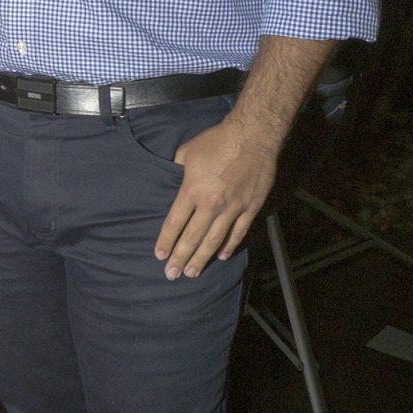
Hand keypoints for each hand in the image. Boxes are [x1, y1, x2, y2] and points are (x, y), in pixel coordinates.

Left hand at [154, 115, 274, 278]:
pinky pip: (238, 233)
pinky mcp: (250, 208)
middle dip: (180, 258)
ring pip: (215, 241)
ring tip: (192, 273)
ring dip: (202, 259)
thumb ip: (177, 172)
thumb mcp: (186, 153)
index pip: (175, 224)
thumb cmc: (216, 141)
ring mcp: (232, 209)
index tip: (160, 256)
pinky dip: (229, 246)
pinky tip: (221, 257)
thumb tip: (172, 183)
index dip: (166, 242)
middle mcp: (211, 205)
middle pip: (192, 238)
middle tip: (172, 275)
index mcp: (192, 191)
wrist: (252, 136)